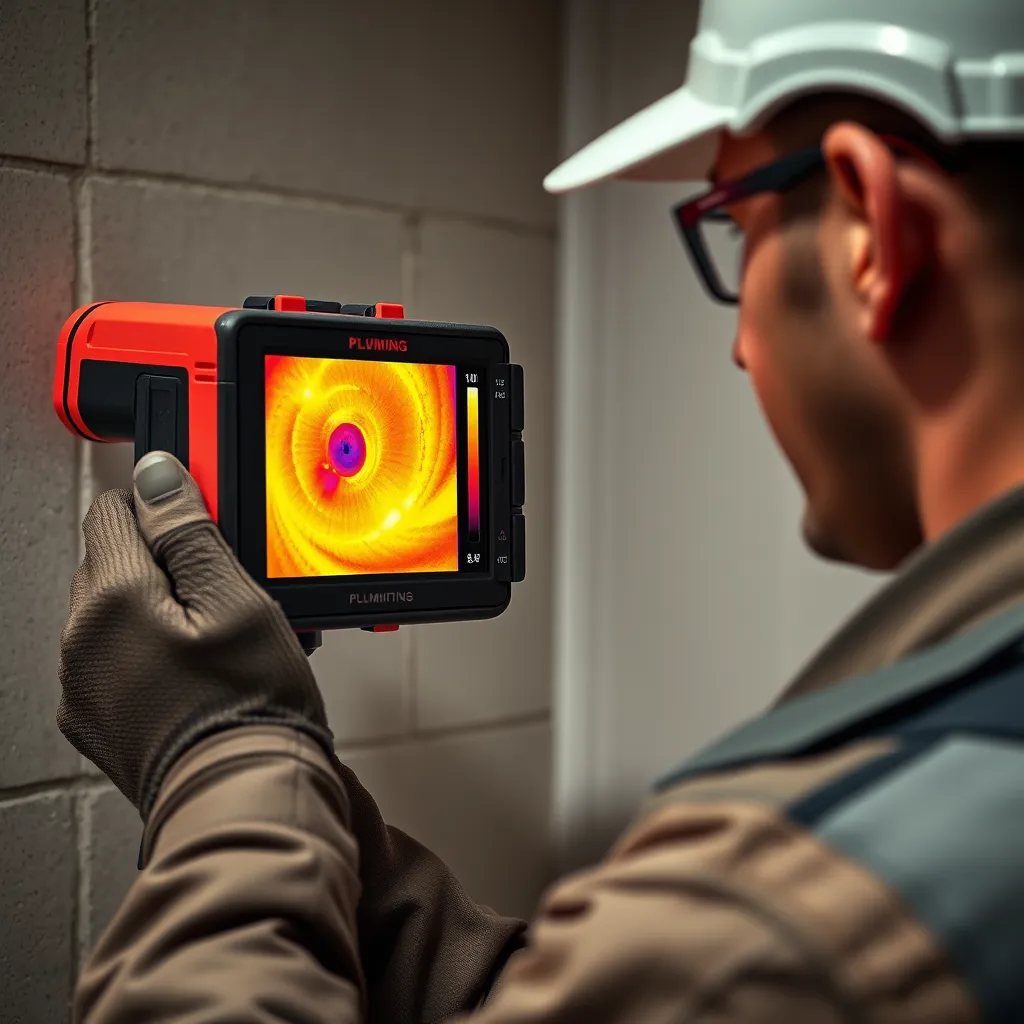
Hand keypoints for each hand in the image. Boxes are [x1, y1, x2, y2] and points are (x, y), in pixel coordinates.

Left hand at [57, 452, 333, 817]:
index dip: (164, 507)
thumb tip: (158, 474)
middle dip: (159, 561)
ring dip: (151, 607)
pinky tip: (193, 672)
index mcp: (110, 601)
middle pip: (109, 561)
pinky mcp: (93, 719)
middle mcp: (78, 640)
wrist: (241, 799)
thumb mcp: (238, 601)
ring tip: (212, 637)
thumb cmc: (248, 707)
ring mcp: (80, 685)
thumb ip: (190, 533)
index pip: (115, 511)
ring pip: (110, 612)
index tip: (199, 522)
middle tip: (220, 586)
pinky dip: (144, 652)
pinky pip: (112, 659)